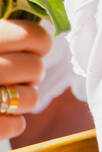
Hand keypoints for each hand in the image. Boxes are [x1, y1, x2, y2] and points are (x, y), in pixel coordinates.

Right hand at [0, 17, 49, 139]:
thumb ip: (8, 33)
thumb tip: (44, 26)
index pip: (32, 35)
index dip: (39, 43)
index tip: (32, 47)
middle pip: (36, 68)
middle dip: (31, 74)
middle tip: (15, 74)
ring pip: (31, 98)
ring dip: (24, 98)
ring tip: (7, 93)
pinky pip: (17, 126)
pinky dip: (11, 123)